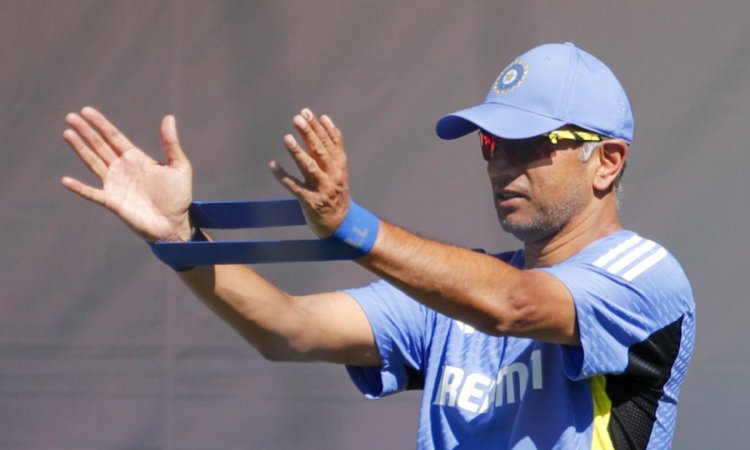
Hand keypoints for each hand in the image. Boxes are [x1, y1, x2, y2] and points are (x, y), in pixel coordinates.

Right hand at [61, 107, 192, 241]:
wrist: (174, 223)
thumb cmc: (178, 197)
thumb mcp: (179, 167)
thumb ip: (171, 144)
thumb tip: (169, 118)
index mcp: (136, 158)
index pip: (114, 137)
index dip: (101, 124)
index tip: (87, 111)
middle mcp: (122, 168)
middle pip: (100, 146)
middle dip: (86, 131)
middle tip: (71, 116)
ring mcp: (115, 184)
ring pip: (93, 163)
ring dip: (80, 149)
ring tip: (67, 133)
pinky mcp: (112, 202)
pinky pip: (92, 193)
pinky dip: (79, 188)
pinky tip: (66, 180)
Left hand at [270, 108, 349, 237]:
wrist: (341, 223)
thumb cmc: (337, 192)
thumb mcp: (340, 169)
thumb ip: (334, 146)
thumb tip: (326, 120)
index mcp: (340, 166)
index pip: (330, 142)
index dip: (319, 127)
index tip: (308, 113)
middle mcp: (333, 176)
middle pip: (320, 152)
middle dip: (309, 134)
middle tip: (297, 118)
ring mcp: (322, 189)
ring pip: (309, 168)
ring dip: (298, 152)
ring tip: (287, 138)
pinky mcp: (310, 202)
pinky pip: (295, 187)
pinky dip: (283, 176)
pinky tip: (273, 165)